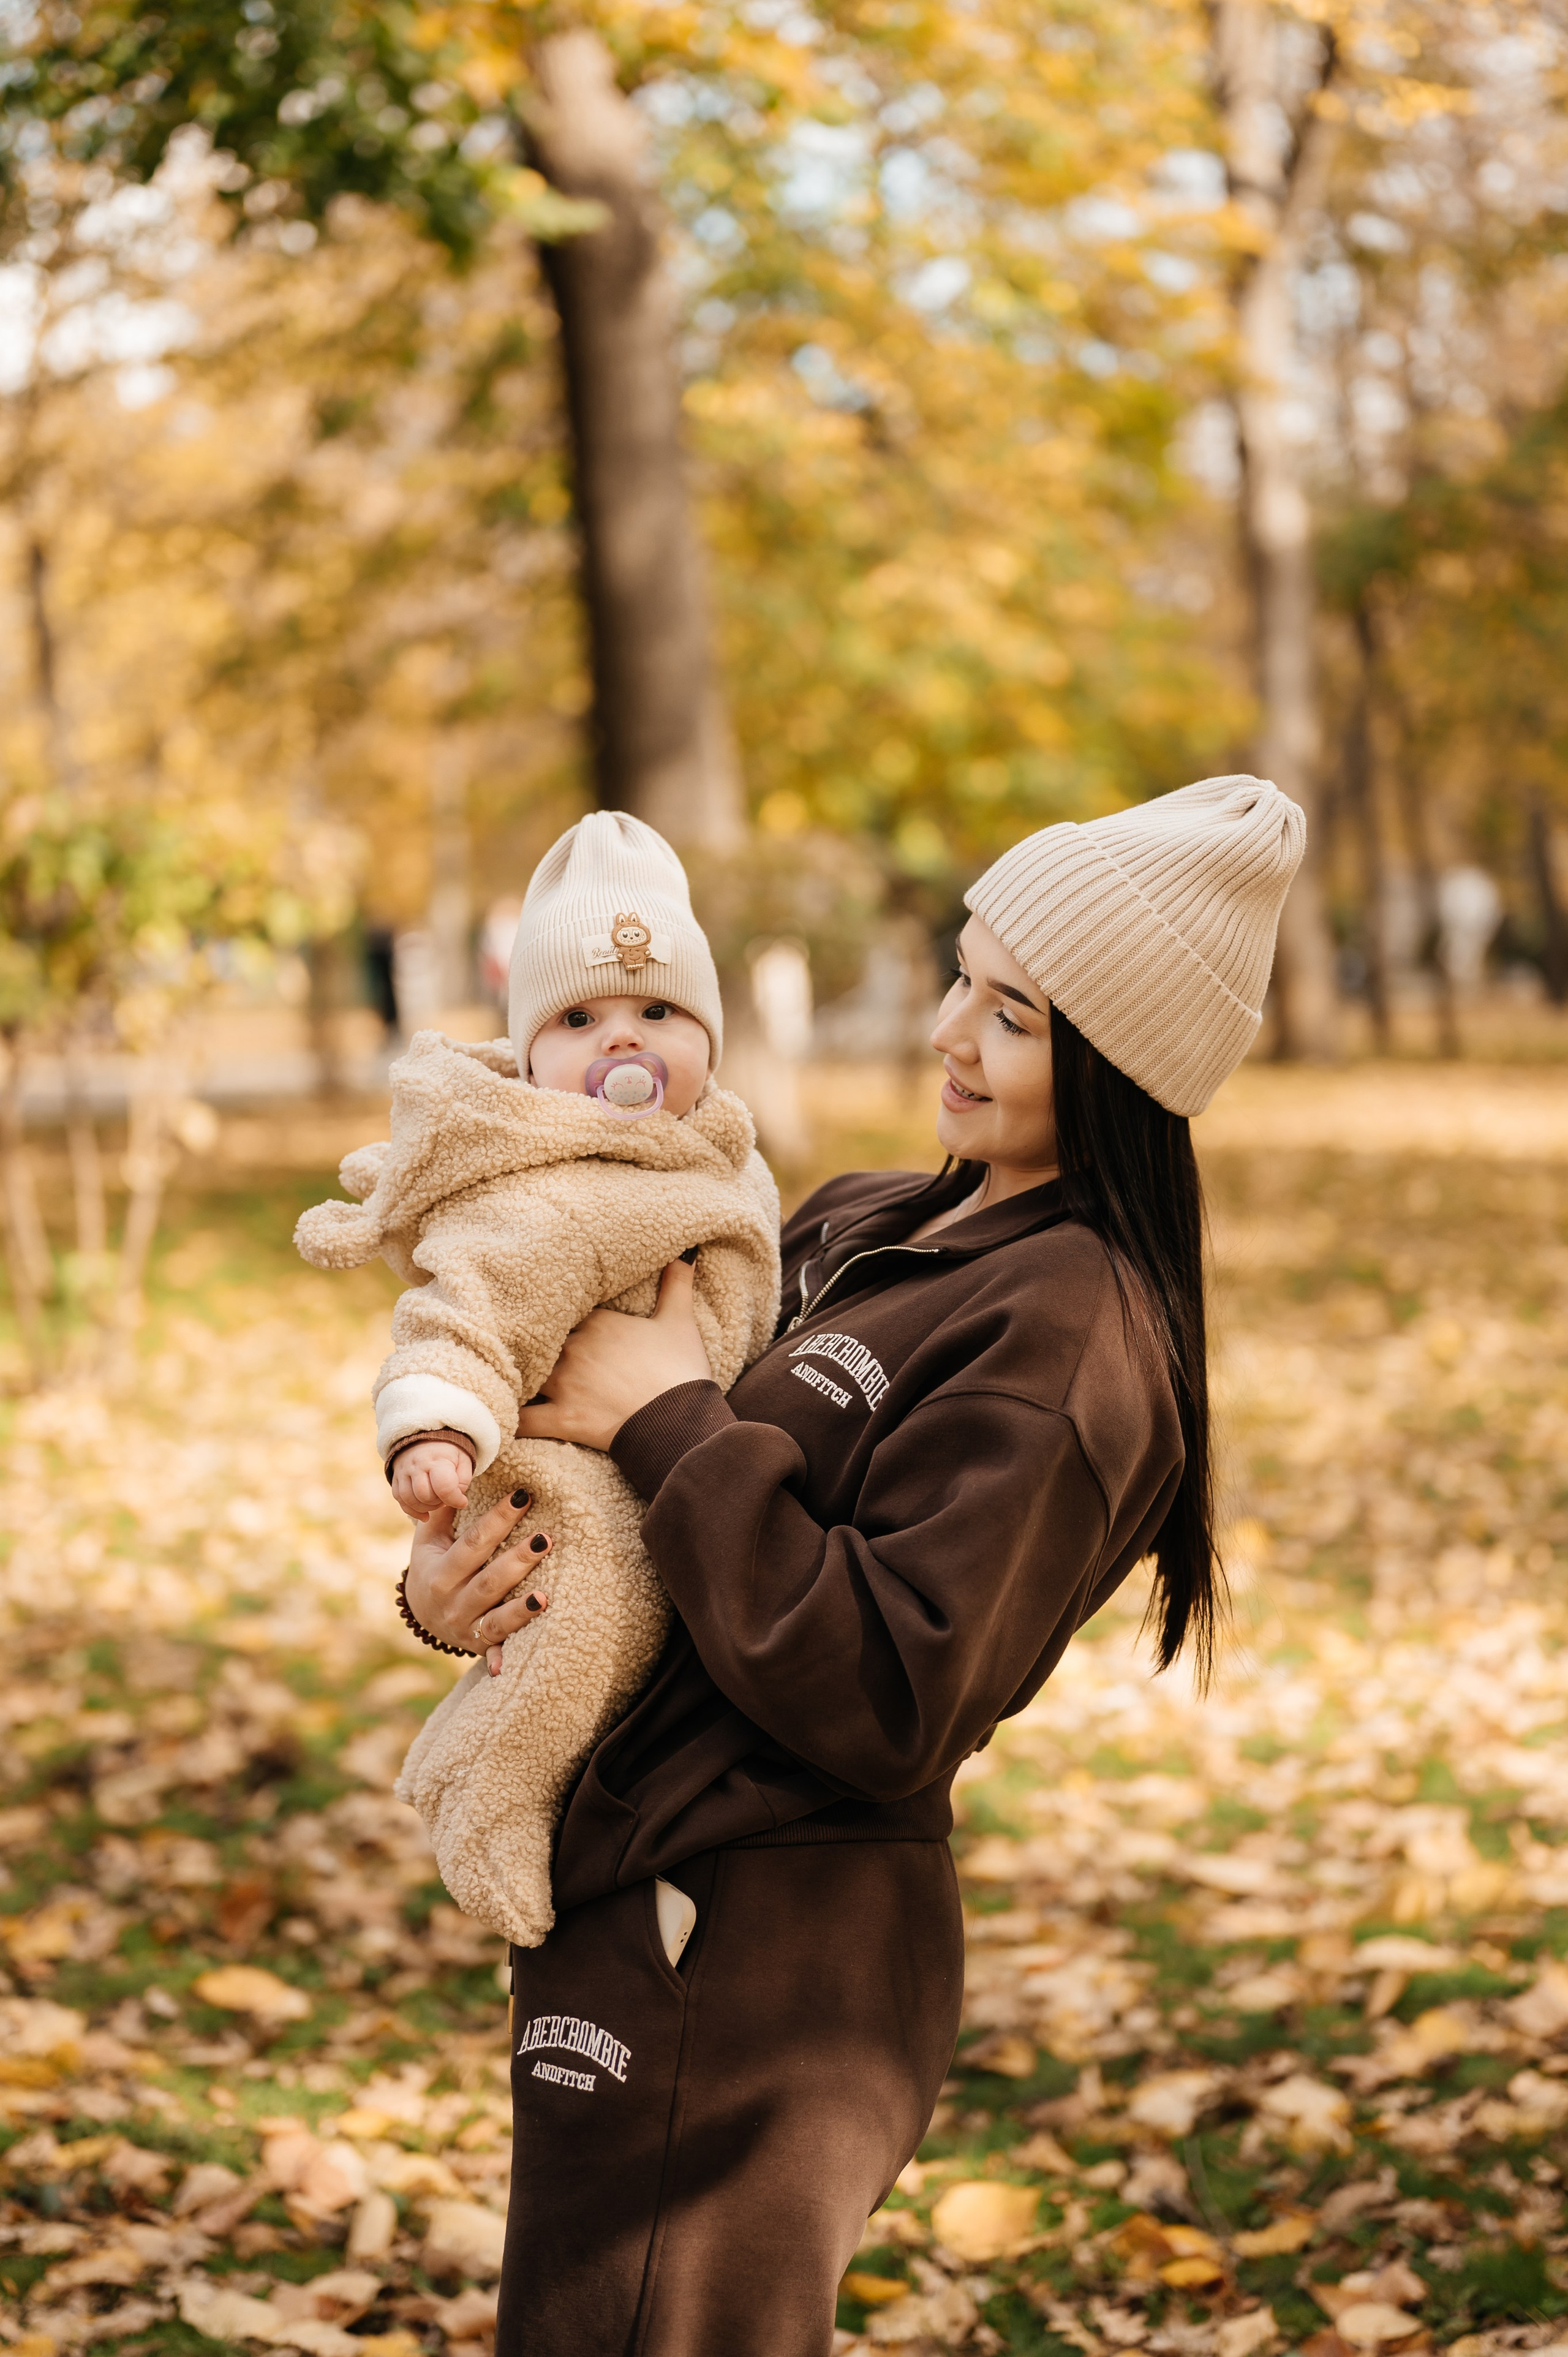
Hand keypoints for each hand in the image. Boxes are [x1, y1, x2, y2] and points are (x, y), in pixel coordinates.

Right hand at [391, 1438, 472, 1520]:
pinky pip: (400, 1500)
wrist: (425, 1436)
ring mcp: (404, 1471)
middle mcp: (417, 1465)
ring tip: (437, 1502)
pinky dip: (412, 1510)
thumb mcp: (463, 1460)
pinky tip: (425, 1514)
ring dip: (426, 1508)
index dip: (455, 1500)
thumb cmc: (449, 1452)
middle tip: (447, 1498)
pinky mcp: (396, 1478)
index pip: (443, 1487)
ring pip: (410, 1500)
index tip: (463, 1501)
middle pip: (425, 1496)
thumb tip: (456, 1500)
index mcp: (437, 1459)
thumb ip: (463, 1481)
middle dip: (439, 1503)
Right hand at [405, 1491, 552, 1670]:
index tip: (523, 1496)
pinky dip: (499, 1659)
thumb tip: (462, 1477)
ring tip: (545, 1595)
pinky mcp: (478, 1646)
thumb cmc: (433, 1564)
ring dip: (520, 1610)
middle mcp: (451, 1603)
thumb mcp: (429, 1539)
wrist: (420, 1612)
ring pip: (496, 1618)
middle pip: (489, 1581)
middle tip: (546, 1538)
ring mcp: (464, 1628)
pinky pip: (493, 1651)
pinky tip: (509, 1665)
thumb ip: (443, 1511)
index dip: (499, 1520)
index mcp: (439, 1573)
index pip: (474, 1543)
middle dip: (518, 1560)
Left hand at [516, 1258, 712, 1452]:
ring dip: (517, 1378)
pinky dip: (511, 1422)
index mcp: (597, 1322)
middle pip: (538, 1341)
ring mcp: (564, 1383)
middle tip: (523, 1350)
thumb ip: (677, 1284)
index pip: (561, 1310)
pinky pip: (524, 1420)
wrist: (681, 1420)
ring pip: (525, 1374)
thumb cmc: (681, 1370)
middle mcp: (574, 1347)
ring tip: (506, 1379)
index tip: (550, 1322)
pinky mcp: (563, 1418)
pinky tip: (499, 1422)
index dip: (555, 1317)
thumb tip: (684, 1254)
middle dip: (533, 1347)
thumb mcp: (681, 1321)